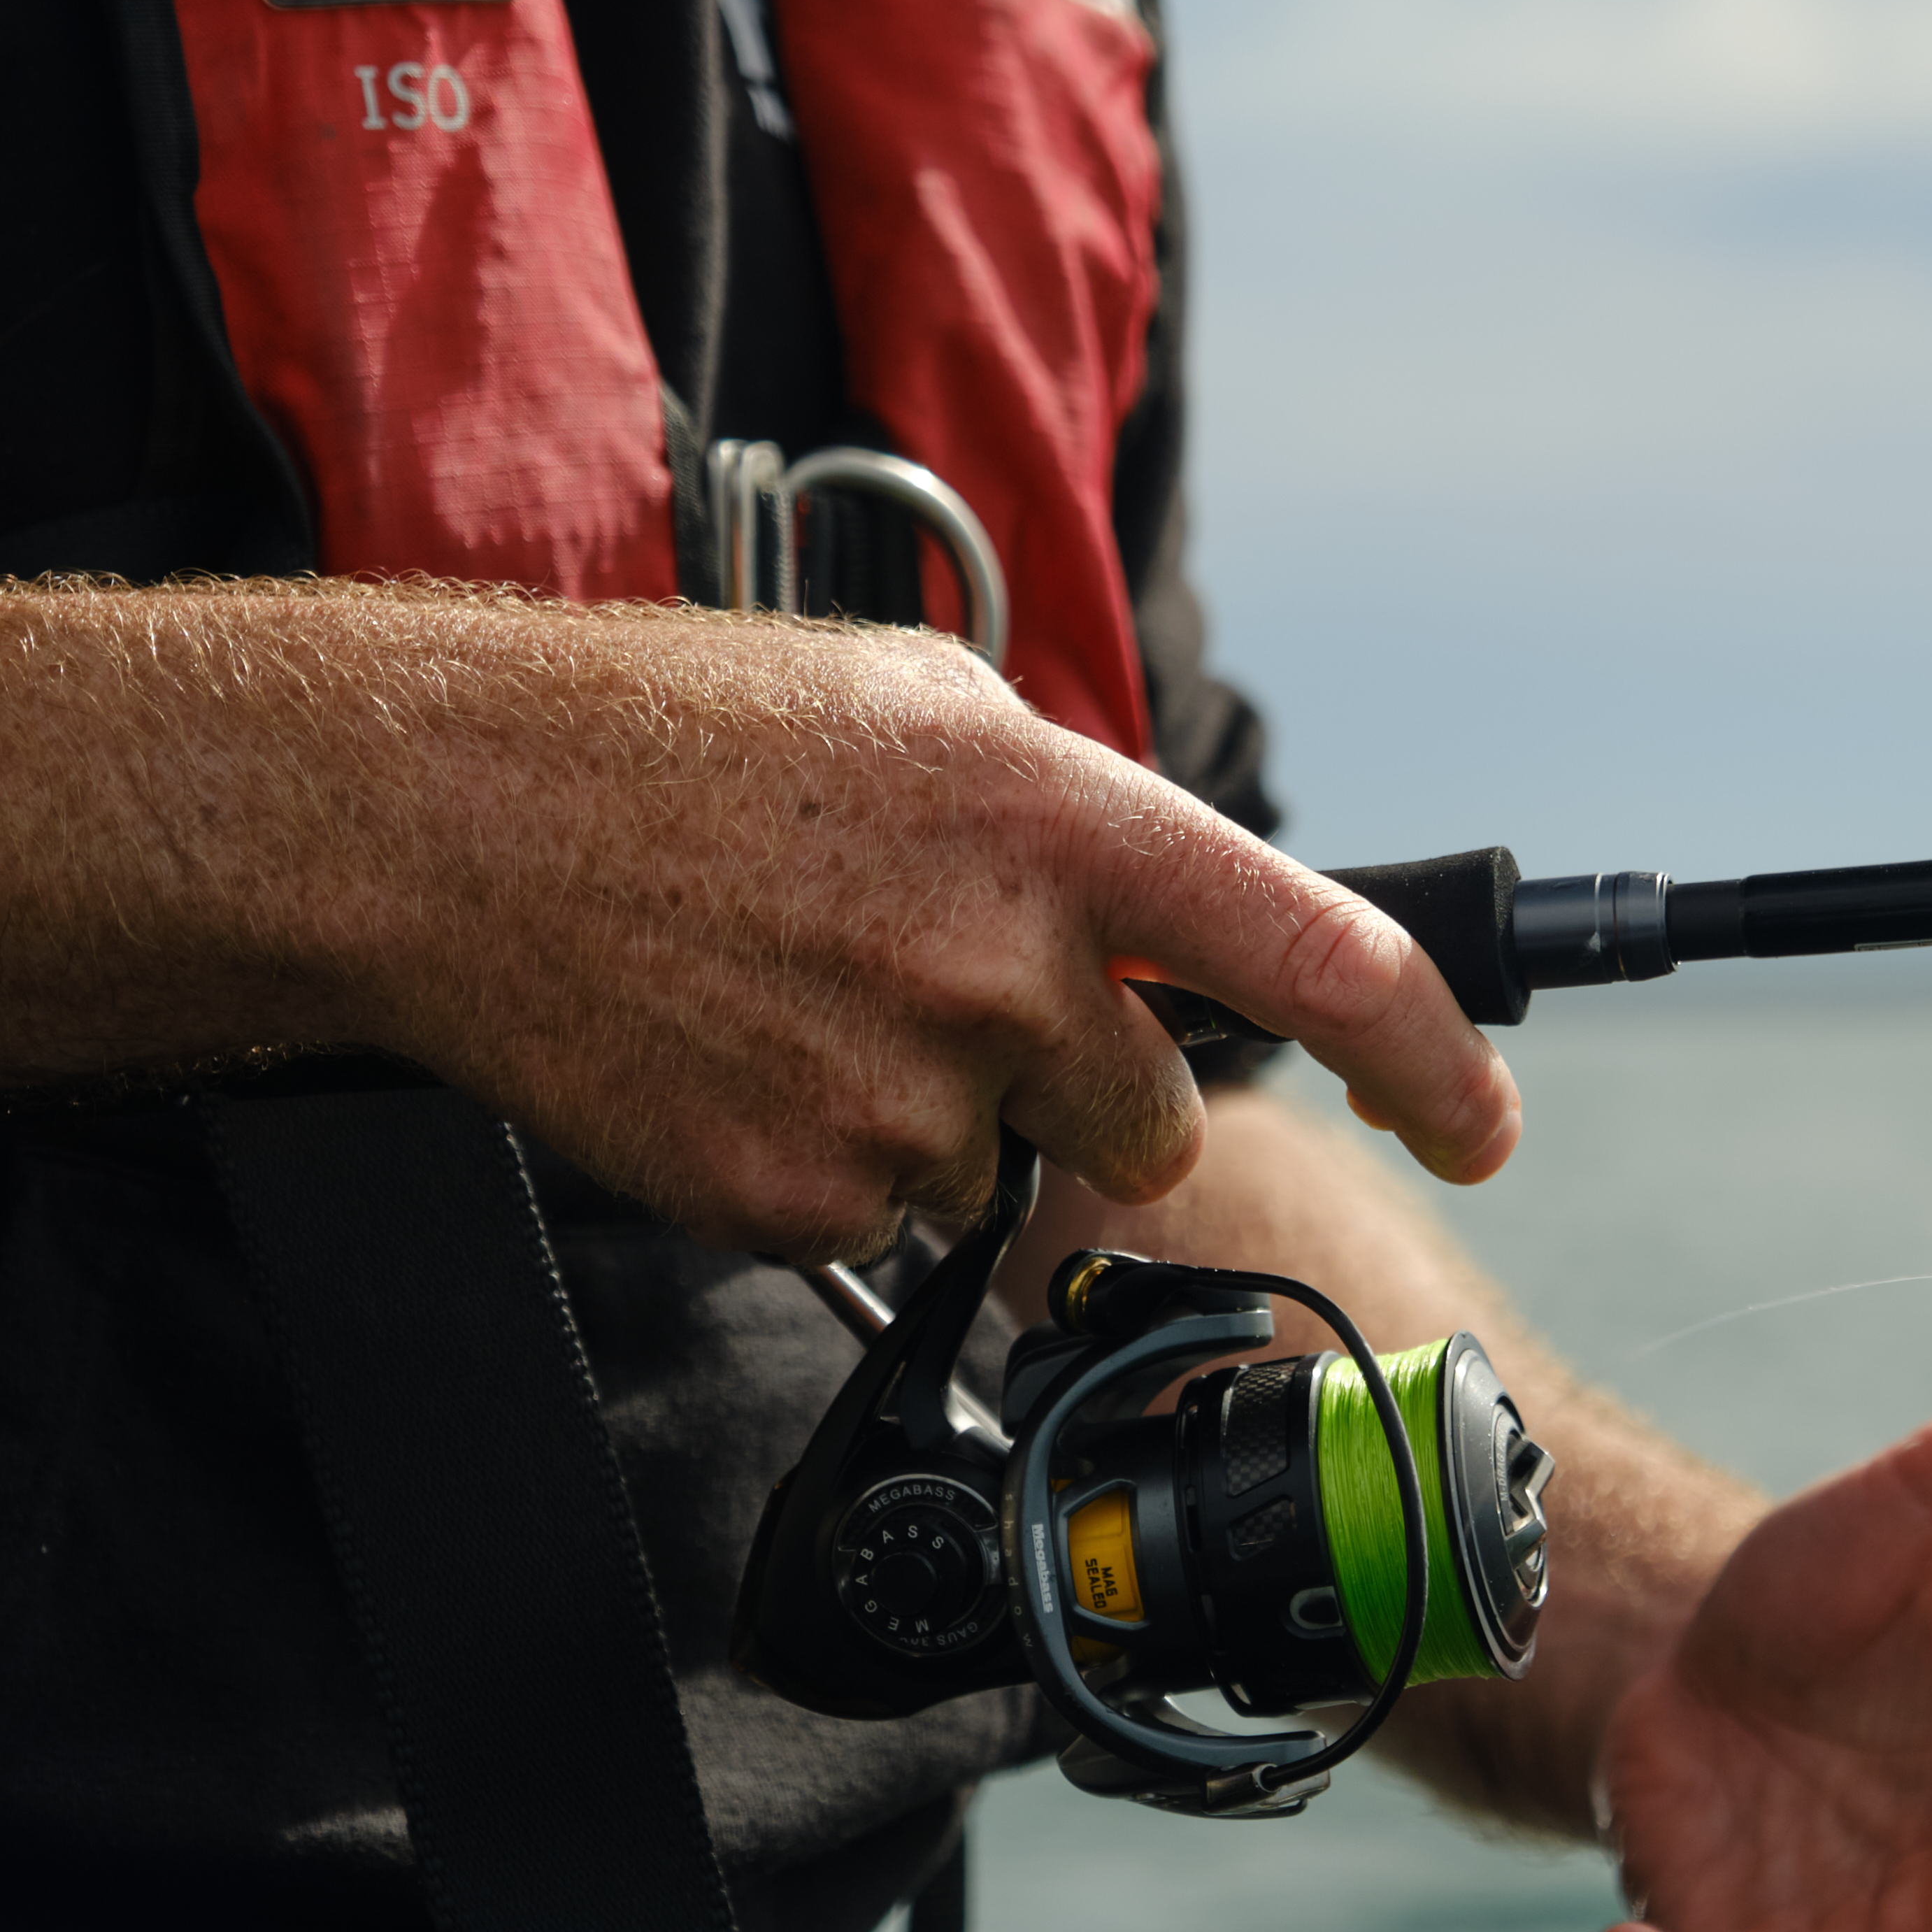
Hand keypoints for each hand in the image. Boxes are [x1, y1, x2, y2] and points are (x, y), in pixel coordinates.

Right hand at [306, 610, 1522, 1252]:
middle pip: (1150, 1114)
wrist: (449, 820)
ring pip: (1007, 1174)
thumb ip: (1070, 815)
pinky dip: (829, 1161)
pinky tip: (742, 1056)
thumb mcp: (919, 710)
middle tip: (935, 993)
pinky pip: (882, 1221)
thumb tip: (1162, 912)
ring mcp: (903, 1092)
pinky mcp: (802, 1195)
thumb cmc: (675, 741)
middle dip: (1081, 1086)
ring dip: (941, 1118)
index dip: (1431, 1058)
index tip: (1483, 1124)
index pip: (1318, 955)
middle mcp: (1004, 963)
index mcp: (1056, 819)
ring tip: (804, 1001)